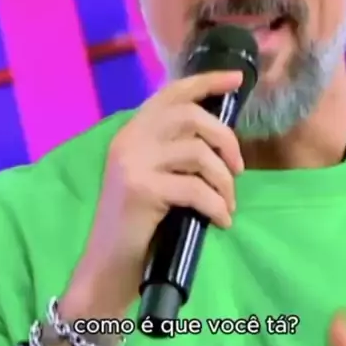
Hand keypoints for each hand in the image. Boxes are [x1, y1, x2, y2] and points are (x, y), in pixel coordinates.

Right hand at [62, 69, 244, 319]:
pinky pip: (196, 189)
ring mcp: (133, 163)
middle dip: (225, 140)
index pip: (172, 93)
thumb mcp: (153, 176)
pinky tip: (221, 221)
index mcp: (133, 131)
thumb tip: (222, 136)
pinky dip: (217, 206)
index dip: (207, 81)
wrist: (108, 266)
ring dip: (224, 181)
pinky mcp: (141, 189)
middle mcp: (130, 139)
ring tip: (227, 203)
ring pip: (198, 153)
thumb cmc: (137, 224)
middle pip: (191, 116)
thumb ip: (174, 151)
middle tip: (238, 169)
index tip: (237, 80)